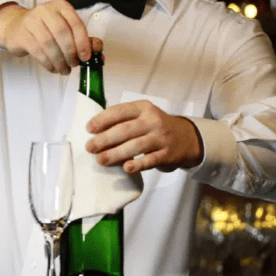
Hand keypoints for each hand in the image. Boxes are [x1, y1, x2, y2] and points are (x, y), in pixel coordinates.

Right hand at [0, 1, 93, 74]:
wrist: (16, 28)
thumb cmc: (45, 30)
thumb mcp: (65, 29)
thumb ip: (83, 38)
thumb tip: (98, 50)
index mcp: (61, 6)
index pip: (76, 23)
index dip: (83, 43)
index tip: (86, 57)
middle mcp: (45, 10)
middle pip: (62, 33)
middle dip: (70, 53)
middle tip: (74, 64)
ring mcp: (31, 21)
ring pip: (49, 44)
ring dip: (59, 61)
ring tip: (64, 69)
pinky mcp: (21, 34)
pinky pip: (37, 51)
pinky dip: (48, 63)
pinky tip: (52, 68)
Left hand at [85, 100, 203, 173]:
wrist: (186, 138)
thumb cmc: (155, 126)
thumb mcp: (143, 115)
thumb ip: (123, 119)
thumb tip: (95, 131)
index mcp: (143, 107)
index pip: (120, 111)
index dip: (103, 119)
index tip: (89, 128)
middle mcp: (153, 121)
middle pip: (125, 129)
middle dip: (105, 139)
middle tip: (90, 147)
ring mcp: (161, 138)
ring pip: (136, 146)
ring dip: (116, 154)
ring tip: (101, 160)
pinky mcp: (167, 154)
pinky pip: (150, 160)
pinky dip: (137, 164)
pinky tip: (126, 168)